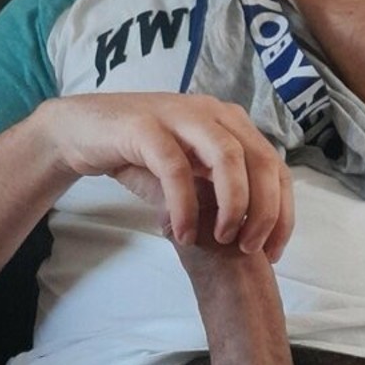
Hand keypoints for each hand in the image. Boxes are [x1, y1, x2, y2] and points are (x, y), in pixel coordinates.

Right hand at [40, 92, 293, 259]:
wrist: (82, 129)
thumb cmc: (141, 154)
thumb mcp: (190, 173)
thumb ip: (218, 193)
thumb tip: (251, 236)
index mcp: (232, 122)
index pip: (276, 167)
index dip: (282, 212)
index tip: (274, 252)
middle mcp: (214, 112)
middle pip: (261, 161)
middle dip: (264, 211)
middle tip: (249, 247)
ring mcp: (181, 115)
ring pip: (227, 158)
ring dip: (232, 204)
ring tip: (221, 239)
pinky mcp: (146, 127)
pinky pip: (176, 169)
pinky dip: (185, 204)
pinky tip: (181, 233)